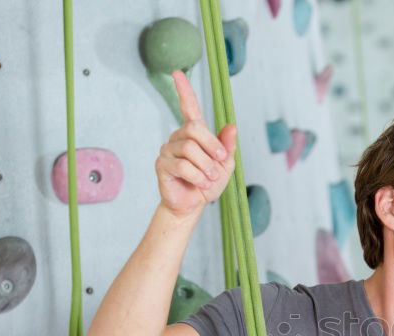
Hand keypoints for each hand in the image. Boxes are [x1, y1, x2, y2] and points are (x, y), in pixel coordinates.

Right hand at [155, 70, 237, 219]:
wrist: (193, 205)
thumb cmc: (208, 183)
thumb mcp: (225, 165)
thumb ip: (227, 146)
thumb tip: (231, 127)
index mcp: (194, 133)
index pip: (188, 107)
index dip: (184, 90)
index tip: (177, 72)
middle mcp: (178, 137)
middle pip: (194, 128)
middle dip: (212, 146)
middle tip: (221, 162)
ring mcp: (168, 149)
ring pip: (189, 148)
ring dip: (206, 166)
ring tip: (210, 178)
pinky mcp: (162, 164)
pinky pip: (182, 165)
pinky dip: (197, 176)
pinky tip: (201, 183)